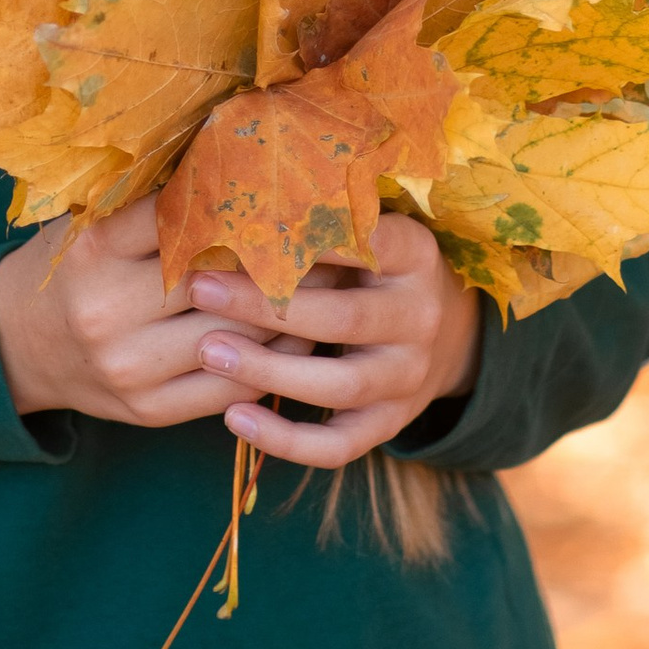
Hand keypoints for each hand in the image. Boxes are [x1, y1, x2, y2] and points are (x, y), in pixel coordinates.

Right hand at [0, 194, 313, 428]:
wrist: (15, 344)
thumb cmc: (73, 265)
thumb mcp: (91, 218)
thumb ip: (152, 198)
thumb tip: (244, 157)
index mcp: (93, 249)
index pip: (184, 215)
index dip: (246, 201)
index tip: (296, 186)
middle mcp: (107, 310)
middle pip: (218, 279)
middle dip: (283, 258)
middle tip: (334, 235)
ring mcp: (129, 367)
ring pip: (234, 336)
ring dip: (292, 311)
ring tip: (334, 282)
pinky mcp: (149, 410)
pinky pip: (230, 386)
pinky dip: (274, 360)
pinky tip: (303, 334)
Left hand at [188, 214, 483, 468]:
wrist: (448, 331)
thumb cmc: (379, 266)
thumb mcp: (372, 230)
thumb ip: (324, 220)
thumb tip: (236, 204)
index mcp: (416, 256)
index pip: (366, 243)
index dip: (307, 240)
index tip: (242, 231)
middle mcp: (420, 318)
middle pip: (344, 318)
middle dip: (266, 306)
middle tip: (201, 289)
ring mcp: (409, 377)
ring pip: (341, 385)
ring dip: (269, 370)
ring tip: (207, 351)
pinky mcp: (391, 422)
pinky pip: (339, 444)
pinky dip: (286, 439)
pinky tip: (234, 418)